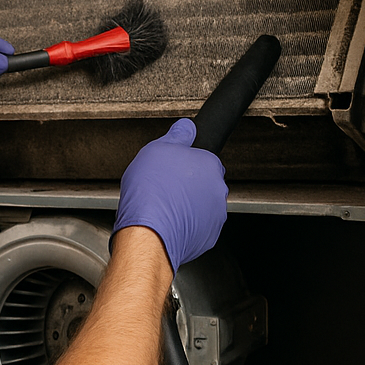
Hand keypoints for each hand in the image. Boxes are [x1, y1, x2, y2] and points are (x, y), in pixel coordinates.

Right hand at [113, 118, 227, 272]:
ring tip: (164, 208)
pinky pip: (198, 227)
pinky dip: (186, 225)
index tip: (171, 171)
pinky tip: (169, 223)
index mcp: (209, 164)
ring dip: (187, 206)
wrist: (147, 234)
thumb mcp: (155, 151)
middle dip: (187, 186)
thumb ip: (177, 136)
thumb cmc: (150, 195)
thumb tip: (186, 127)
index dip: (183, 165)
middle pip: (204, 183)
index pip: (203, 158)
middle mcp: (218, 189)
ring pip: (202, 205)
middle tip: (165, 190)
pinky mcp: (209, 236)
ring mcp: (216, 214)